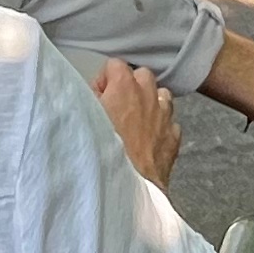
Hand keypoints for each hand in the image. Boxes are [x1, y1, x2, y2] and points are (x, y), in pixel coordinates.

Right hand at [94, 62, 181, 186]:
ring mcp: (165, 116)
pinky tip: (147, 141)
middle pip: (141, 76)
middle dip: (130, 88)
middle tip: (115, 108)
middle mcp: (148, 95)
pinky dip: (160, 127)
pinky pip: (170, 123)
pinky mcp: (173, 138)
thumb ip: (87, 98)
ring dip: (149, 104)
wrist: (125, 187)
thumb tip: (91, 94)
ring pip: (161, 96)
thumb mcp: (80, 117)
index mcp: (124, 86)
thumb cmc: (100, 153)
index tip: (97, 98)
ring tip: (134, 122)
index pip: (114, 65)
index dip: (103, 81)